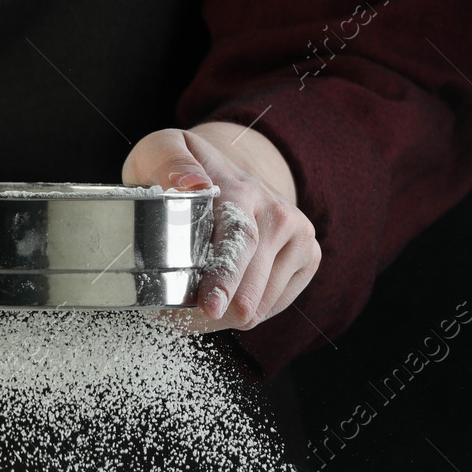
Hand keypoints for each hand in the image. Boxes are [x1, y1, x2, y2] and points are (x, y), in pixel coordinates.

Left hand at [122, 124, 319, 331]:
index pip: (239, 239)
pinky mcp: (309, 255)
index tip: (210, 307)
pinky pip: (273, 306)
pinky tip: (224, 295)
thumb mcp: (161, 151)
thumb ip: (169, 162)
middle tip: (175, 319)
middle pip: (251, 284)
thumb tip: (190, 184)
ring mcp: (299, 235)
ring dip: (223, 317)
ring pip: (261, 304)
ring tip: (194, 303)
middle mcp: (278, 212)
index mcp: (241, 190)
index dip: (224, 279)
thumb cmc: (184, 170)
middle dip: (212, 313)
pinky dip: (244, 312)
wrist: (229, 169)